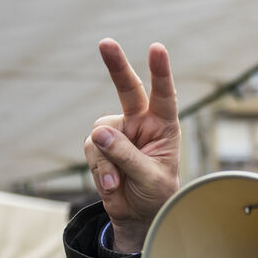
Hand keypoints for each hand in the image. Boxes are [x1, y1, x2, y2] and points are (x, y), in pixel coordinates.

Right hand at [83, 39, 180, 252]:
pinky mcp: (100, 144)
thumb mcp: (151, 178)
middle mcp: (141, 123)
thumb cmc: (157, 193)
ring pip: (101, 134)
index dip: (161, 72)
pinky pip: (93, 150)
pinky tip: (112, 184)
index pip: (164, 96)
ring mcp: (118, 132)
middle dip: (116, 66)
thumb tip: (100, 133)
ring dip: (108, 160)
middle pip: (128, 90)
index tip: (157, 49)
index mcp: (164, 126)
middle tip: (106, 43)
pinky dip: (100, 169)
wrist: (139, 214)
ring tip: (119, 182)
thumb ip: (128, 156)